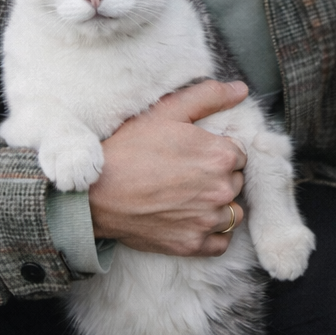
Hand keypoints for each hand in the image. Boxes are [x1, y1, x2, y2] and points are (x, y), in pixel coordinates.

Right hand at [88, 79, 248, 255]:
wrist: (95, 193)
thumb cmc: (130, 148)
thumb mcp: (167, 111)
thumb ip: (208, 96)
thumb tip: (240, 89)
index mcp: (220, 155)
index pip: (238, 154)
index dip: (218, 151)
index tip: (197, 154)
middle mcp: (221, 190)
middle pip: (236, 182)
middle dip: (219, 176)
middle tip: (189, 173)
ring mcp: (207, 220)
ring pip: (233, 213)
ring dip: (219, 205)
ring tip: (192, 197)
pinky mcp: (193, 245)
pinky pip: (221, 242)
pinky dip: (213, 233)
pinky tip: (193, 219)